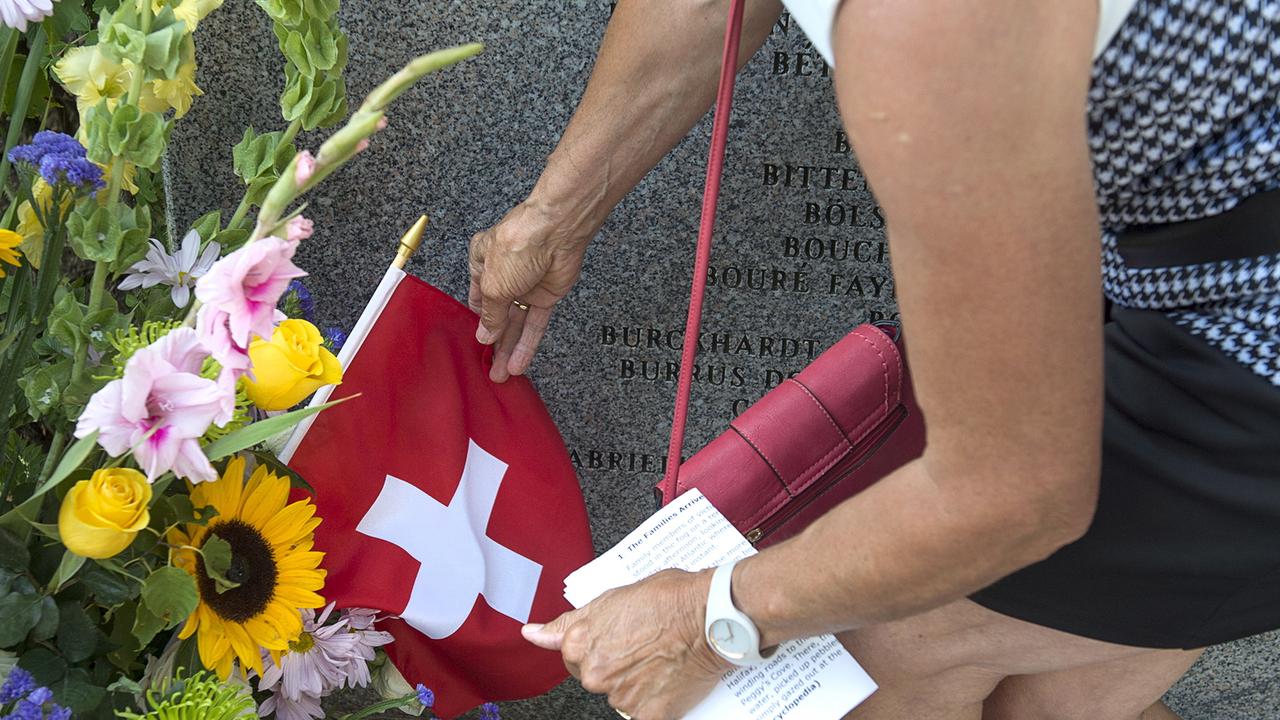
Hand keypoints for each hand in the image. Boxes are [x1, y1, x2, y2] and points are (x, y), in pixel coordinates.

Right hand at [468, 198, 591, 381]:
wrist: (556, 233)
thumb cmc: (517, 245)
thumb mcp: (492, 285)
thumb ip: (490, 314)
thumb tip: (485, 334)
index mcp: (481, 264)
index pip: (477, 301)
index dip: (478, 324)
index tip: (475, 347)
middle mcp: (503, 276)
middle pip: (498, 317)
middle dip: (493, 344)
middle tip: (488, 369)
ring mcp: (526, 286)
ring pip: (516, 324)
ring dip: (509, 349)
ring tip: (501, 374)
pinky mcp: (546, 295)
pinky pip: (535, 324)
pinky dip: (527, 344)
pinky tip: (519, 363)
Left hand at [522, 569, 730, 719]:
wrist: (710, 616)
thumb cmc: (671, 598)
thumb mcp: (613, 597)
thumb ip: (571, 621)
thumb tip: (531, 633)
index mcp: (580, 641)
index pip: (570, 654)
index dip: (597, 643)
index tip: (615, 640)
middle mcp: (594, 672)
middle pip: (594, 677)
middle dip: (615, 665)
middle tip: (643, 647)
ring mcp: (619, 695)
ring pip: (619, 695)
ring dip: (635, 684)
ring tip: (661, 661)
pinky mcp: (645, 713)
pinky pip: (642, 713)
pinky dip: (654, 702)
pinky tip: (669, 681)